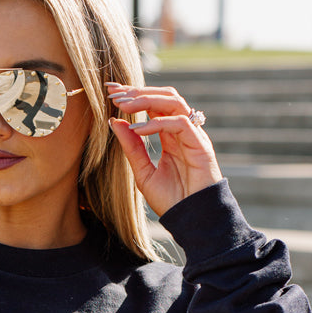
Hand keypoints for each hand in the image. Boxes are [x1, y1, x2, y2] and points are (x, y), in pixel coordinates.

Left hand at [107, 84, 222, 216]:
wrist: (191, 220)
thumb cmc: (171, 200)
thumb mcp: (143, 172)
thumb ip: (131, 148)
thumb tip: (114, 122)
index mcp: (171, 135)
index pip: (154, 105)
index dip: (134, 96)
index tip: (111, 92)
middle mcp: (183, 131)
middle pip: (164, 97)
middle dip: (138, 91)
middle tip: (114, 93)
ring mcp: (193, 135)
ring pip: (173, 102)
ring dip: (147, 100)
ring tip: (124, 106)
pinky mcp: (200, 144)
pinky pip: (179, 123)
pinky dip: (157, 123)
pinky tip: (137, 130)